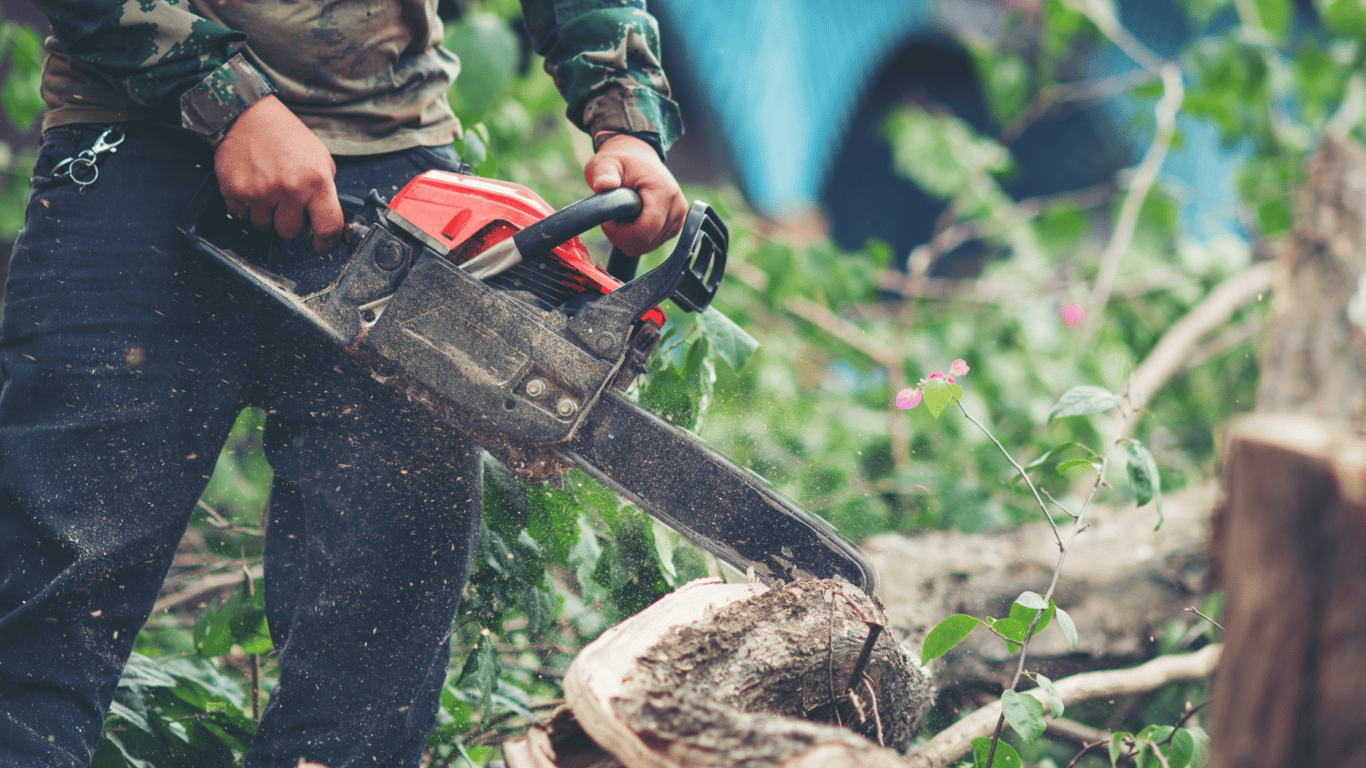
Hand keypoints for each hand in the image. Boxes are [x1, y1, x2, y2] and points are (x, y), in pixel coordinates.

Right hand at [214, 95, 343, 251]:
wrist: (249, 115)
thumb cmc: (288, 137)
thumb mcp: (320, 159)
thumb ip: (324, 191)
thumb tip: (325, 221)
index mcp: (317, 182)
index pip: (328, 227)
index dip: (327, 242)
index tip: (322, 244)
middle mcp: (289, 190)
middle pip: (290, 232)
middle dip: (290, 223)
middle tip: (287, 204)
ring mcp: (260, 192)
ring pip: (264, 227)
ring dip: (266, 215)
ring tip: (268, 191)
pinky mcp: (235, 190)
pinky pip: (241, 216)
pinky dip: (245, 207)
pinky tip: (251, 186)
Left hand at [583, 134, 686, 257]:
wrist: (638, 159)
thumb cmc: (621, 162)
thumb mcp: (606, 163)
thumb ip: (604, 174)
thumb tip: (604, 185)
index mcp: (664, 192)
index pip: (645, 231)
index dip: (621, 233)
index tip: (608, 219)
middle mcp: (677, 207)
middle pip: (647, 242)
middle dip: (622, 237)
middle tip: (611, 218)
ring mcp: (679, 218)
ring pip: (649, 245)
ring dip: (628, 238)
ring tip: (621, 217)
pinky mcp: (675, 225)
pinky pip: (652, 243)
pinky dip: (637, 239)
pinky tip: (631, 221)